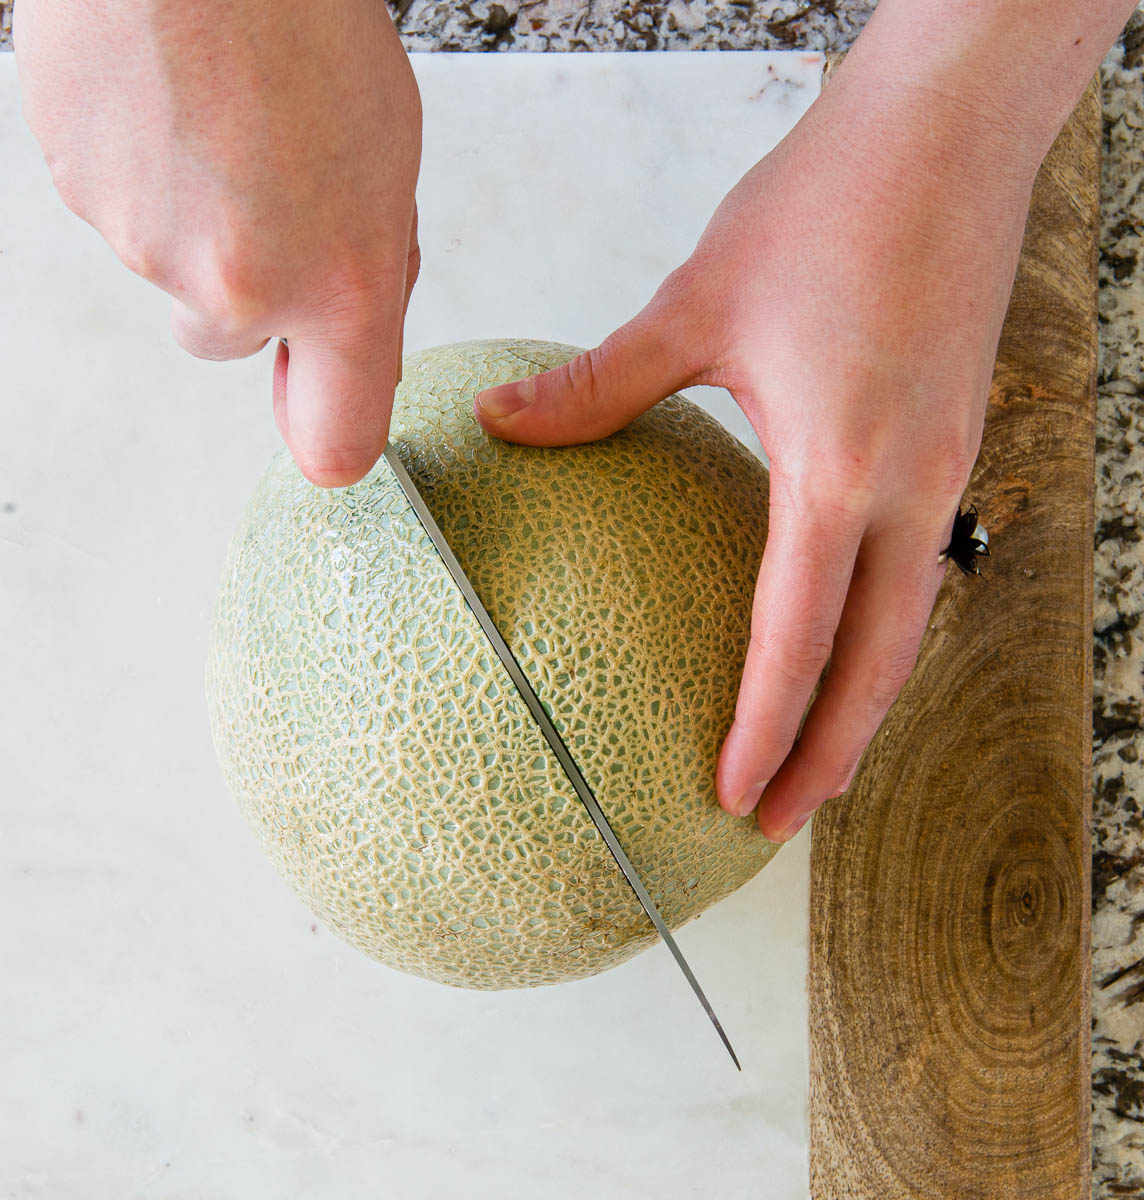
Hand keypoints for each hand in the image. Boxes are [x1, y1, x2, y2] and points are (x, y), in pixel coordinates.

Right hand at [13, 0, 421, 486]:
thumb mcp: (389, 160)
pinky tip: (171, 106)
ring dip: (200, 219)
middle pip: (230, 342)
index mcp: (339, 286)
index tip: (319, 410)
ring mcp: (148, 246)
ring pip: (175, 271)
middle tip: (270, 186)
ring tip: (223, 119)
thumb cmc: (303, 22)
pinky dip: (147, 176)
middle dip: (250, 289)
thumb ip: (365, 274)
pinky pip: (124, 213)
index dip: (326, 436)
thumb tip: (342, 347)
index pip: (336, 444)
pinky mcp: (82, 196)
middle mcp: (239, 289)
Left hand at [471, 60, 1043, 841]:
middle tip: (777, 822)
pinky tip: (837, 640)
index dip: (767, 728)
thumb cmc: (826, 208)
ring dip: (862, 703)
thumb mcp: (694, 303)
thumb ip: (599, 386)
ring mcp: (947, 468)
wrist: (946, 135)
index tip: (732, 797)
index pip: (799, 636)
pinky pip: (918, 565)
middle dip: (832, 755)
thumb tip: (502, 420)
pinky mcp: (957, 442)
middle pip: (880, 664)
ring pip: (910, 624)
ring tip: (810, 759)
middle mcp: (911, 486)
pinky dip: (879, 630)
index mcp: (840, 467)